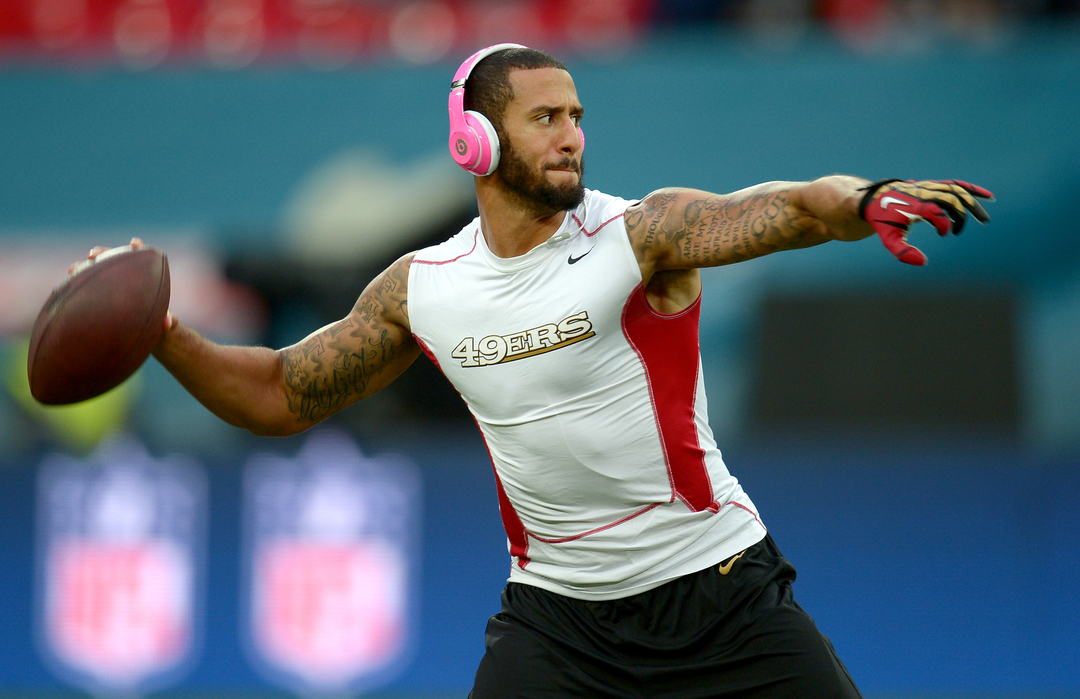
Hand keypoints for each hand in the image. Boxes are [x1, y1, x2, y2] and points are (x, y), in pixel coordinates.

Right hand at [69, 237, 176, 332]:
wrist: (138, 326)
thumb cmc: (153, 317)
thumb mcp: (160, 317)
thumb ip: (168, 319)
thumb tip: (169, 324)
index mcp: (141, 272)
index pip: (139, 254)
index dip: (136, 247)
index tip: (134, 244)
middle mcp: (122, 271)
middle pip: (111, 256)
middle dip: (102, 253)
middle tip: (93, 255)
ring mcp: (106, 279)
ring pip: (94, 268)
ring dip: (84, 266)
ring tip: (74, 269)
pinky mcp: (95, 289)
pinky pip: (84, 282)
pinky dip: (76, 280)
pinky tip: (67, 282)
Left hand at [859, 179, 993, 265]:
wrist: (874, 199)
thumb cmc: (883, 220)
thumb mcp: (888, 238)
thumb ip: (903, 252)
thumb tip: (923, 262)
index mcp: (915, 205)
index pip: (937, 212)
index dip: (944, 225)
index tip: (944, 234)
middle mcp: (924, 193)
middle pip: (951, 200)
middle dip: (962, 216)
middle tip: (961, 232)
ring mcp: (929, 187)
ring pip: (957, 191)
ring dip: (973, 204)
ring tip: (984, 219)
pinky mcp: (932, 185)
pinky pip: (955, 185)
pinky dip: (971, 190)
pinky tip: (987, 196)